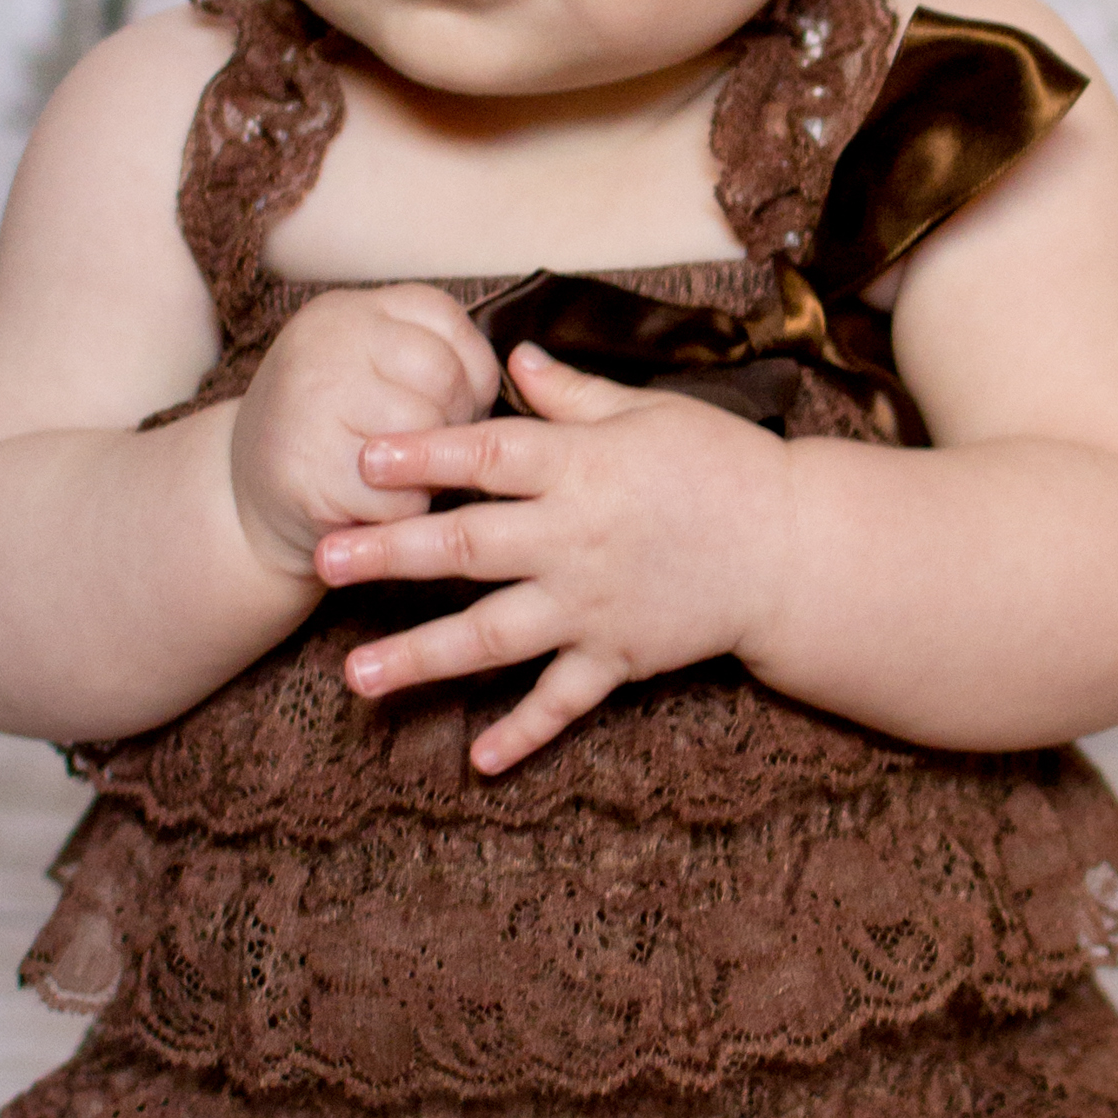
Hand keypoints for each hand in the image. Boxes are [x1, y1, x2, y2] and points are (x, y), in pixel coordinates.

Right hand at [229, 286, 500, 582]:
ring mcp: (309, 407)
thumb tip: (531, 374)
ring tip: (402, 478)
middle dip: (457, 425)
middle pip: (442, 377)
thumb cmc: (333, 433)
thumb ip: (433, 355)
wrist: (243, 499)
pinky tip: (375, 509)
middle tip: (433, 452)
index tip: (461, 403)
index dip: (473, 372)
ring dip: (431, 473)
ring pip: (424, 437)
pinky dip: (402, 516)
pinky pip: (399, 499)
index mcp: (346, 312)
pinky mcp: (307, 475)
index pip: (445, 322)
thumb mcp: (369, 368)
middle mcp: (322, 346)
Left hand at [313, 343, 793, 773]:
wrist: (795, 549)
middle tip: (322, 563)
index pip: (485, 455)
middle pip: (466, 546)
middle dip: (389, 555)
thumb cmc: (723, 466)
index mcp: (581, 468)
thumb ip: (572, 396)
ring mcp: (593, 606)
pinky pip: (562, 702)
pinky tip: (474, 759)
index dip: (421, 454)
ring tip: (355, 676)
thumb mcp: (651, 412)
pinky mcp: (619, 657)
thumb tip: (512, 358)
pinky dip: (522, 733)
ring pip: (493, 635)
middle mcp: (575, 539)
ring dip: (422, 656)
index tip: (360, 457)